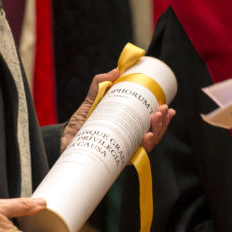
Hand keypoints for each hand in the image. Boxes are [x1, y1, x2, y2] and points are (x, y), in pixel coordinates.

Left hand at [61, 69, 175, 153]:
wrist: (64, 139)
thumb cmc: (79, 123)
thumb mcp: (92, 100)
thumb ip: (100, 84)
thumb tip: (117, 70)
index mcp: (128, 130)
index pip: (151, 126)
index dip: (163, 119)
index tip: (167, 107)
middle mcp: (128, 143)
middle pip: (153, 136)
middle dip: (162, 124)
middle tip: (161, 110)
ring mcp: (123, 152)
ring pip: (147, 146)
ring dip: (157, 132)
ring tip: (156, 119)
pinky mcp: (116, 160)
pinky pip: (133, 157)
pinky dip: (143, 147)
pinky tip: (147, 137)